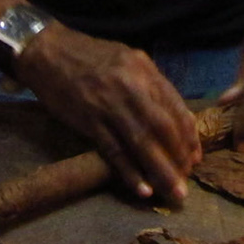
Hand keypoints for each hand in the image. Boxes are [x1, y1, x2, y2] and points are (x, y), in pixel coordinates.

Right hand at [16, 26, 201, 201]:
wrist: (47, 51)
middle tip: (185, 181)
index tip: (195, 158)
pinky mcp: (88, 120)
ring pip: (142, 143)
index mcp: (144, 69)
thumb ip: (149, 84)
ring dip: (161, 171)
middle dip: (179, 158)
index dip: (189, 137)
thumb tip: (170, 116)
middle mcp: (131, 86)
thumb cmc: (89, 56)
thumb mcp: (126, 59)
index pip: (176, 107)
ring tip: (174, 193)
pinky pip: (113, 150)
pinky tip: (142, 189)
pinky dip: (129, 172)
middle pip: (163, 128)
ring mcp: (109, 104)